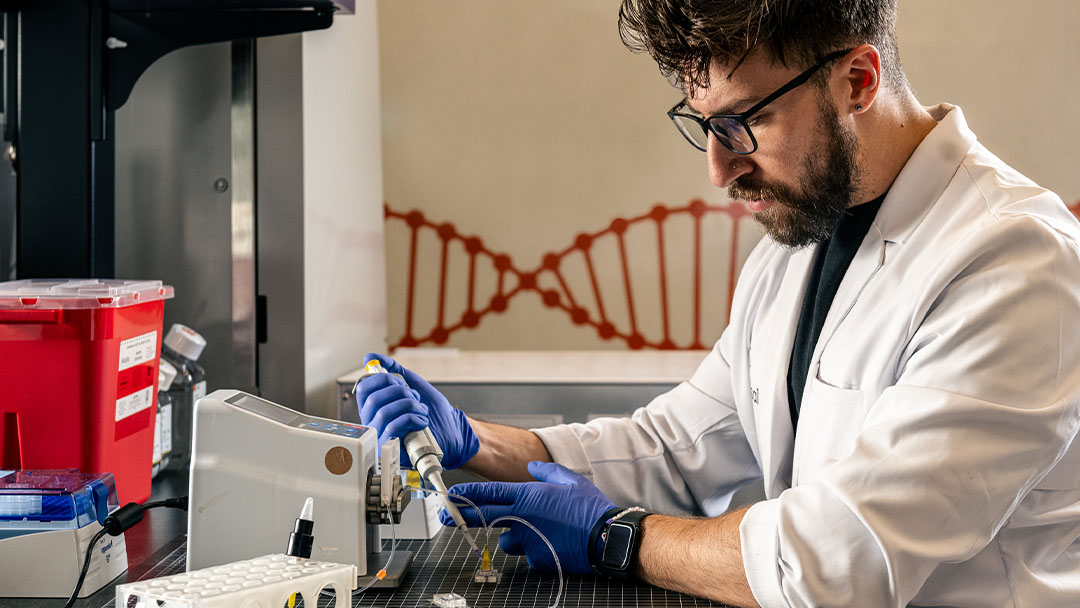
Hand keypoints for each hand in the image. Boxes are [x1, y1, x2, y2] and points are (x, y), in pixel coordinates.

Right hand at [356, 353, 478, 469]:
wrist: (451, 430)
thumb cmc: (432, 410)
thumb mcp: (412, 384)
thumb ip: (392, 369)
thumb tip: (370, 357)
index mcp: (374, 405)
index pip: (363, 388)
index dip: (381, 379)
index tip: (399, 380)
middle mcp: (373, 421)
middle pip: (374, 399)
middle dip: (400, 392)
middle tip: (414, 396)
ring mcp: (380, 436)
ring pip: (385, 413)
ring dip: (410, 406)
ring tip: (422, 410)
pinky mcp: (391, 449)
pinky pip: (393, 428)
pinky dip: (412, 419)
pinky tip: (422, 421)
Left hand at [441, 461, 616, 574]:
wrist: (606, 537)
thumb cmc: (590, 508)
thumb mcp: (570, 480)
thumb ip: (546, 471)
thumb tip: (532, 466)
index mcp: (528, 495)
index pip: (489, 493)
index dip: (467, 493)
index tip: (452, 494)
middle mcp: (522, 517)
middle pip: (483, 515)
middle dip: (461, 515)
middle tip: (447, 516)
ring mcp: (527, 540)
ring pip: (506, 541)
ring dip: (514, 538)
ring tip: (537, 533)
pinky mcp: (536, 559)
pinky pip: (527, 556)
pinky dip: (536, 551)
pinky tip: (552, 545)